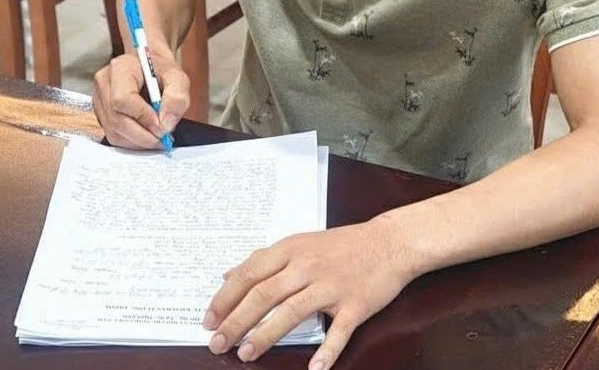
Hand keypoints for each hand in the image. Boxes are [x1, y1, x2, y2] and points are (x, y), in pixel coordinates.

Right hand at [91, 50, 189, 148]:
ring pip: (114, 132)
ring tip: (156, 138)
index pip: (123, 99)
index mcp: (121, 68)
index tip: (162, 126)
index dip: (143, 117)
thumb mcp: (177, 77)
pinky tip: (145, 136)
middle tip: (163, 139)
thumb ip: (177, 98)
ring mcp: (99, 99)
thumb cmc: (161, 69)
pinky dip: (131, 141)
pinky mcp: (100, 113)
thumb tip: (166, 125)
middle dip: (143, 136)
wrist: (149, 66)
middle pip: (116, 120)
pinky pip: (113, 135)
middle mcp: (104, 83)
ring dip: (138, 141)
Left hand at [203, 218, 415, 368]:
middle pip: (264, 295)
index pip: (249, 274)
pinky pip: (338, 332)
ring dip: (266, 335)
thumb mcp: (299, 243)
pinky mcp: (356, 304)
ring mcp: (332, 286)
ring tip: (245, 355)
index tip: (208, 320)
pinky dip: (326, 352)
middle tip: (217, 344)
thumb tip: (228, 276)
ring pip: (292, 312)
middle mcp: (308, 266)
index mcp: (291, 250)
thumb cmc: (343, 245)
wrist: (390, 242)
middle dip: (236, 322)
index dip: (225, 299)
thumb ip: (265, 260)